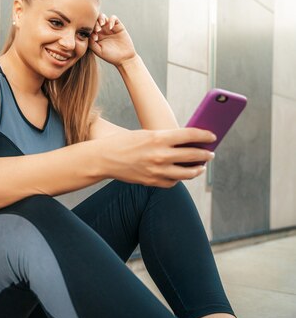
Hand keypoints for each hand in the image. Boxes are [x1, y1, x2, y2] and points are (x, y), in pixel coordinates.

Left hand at [90, 13, 136, 66]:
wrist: (124, 58)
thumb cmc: (110, 56)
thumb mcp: (98, 51)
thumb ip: (91, 43)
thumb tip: (89, 34)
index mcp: (96, 36)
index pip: (90, 28)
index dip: (90, 29)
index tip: (94, 37)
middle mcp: (102, 31)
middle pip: (95, 20)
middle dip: (95, 23)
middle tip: (98, 30)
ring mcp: (110, 28)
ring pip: (103, 17)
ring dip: (101, 19)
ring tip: (102, 25)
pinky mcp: (118, 26)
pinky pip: (113, 18)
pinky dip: (111, 20)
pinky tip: (110, 27)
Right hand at [97, 128, 216, 187]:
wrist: (104, 159)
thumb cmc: (124, 143)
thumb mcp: (145, 135)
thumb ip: (166, 139)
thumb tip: (187, 143)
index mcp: (158, 138)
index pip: (190, 135)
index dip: (205, 135)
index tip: (212, 136)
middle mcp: (160, 155)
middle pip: (193, 155)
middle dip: (205, 154)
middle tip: (210, 153)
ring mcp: (157, 170)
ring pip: (187, 173)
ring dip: (197, 169)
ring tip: (200, 167)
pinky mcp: (152, 182)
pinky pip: (173, 182)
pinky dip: (179, 178)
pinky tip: (180, 174)